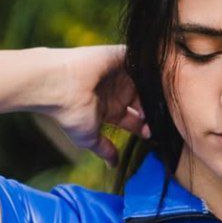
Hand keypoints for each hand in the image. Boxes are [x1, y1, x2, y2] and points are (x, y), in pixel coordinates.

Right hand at [35, 44, 150, 166]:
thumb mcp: (90, 138)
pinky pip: (142, 60)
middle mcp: (116, 91)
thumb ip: (104, 150)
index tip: (151, 135)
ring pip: (146, 82)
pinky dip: (151, 68)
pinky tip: (157, 79)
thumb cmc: (69, 113)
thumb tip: (113, 166)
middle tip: (158, 120)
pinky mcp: (120, 56)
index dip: (146, 127)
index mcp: (110, 109)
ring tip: (161, 102)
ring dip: (155, 91)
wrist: (59, 85)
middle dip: (154, 112)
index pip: (136, 119)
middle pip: (145, 101)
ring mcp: (119, 73)